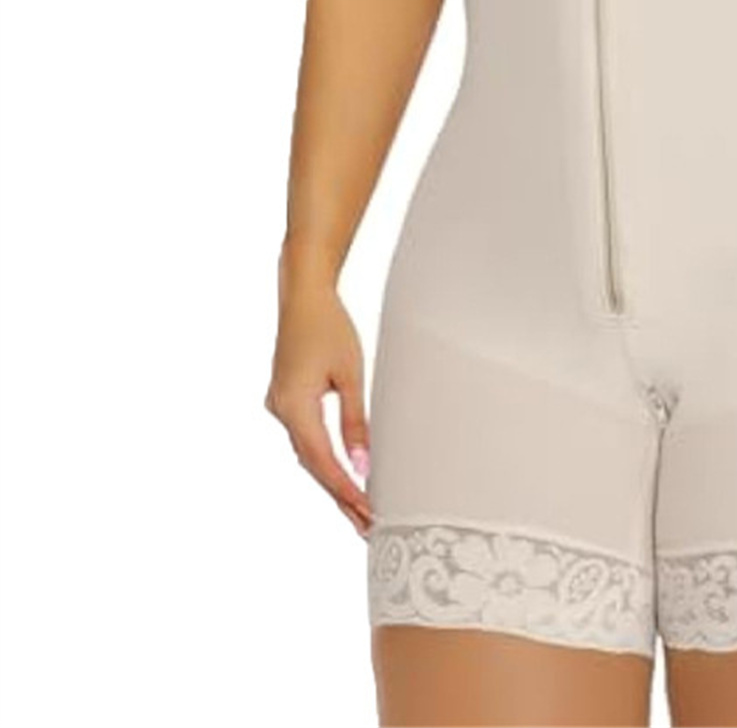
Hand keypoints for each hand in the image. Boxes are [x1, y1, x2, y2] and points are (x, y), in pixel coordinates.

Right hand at [264, 284, 372, 538]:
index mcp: (295, 407)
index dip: (345, 491)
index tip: (368, 514)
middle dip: (340, 496)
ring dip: (333, 480)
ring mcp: (280, 406)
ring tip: (361, 510)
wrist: (302, 296)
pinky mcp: (285, 400)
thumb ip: (355, 421)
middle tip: (367, 527)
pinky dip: (324, 459)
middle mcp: (281, 412)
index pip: (323, 462)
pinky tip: (343, 475)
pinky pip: (305, 438)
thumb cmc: (330, 328)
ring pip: (308, 454)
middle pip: (313, 465)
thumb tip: (362, 465)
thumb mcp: (350, 374)